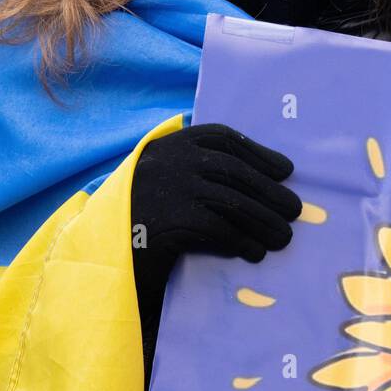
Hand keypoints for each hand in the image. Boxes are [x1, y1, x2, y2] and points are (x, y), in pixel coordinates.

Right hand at [130, 123, 300, 390]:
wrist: (96, 245)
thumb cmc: (137, 212)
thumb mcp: (164, 176)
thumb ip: (196, 168)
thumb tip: (258, 175)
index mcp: (173, 143)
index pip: (225, 139)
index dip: (259, 154)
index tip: (285, 170)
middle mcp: (173, 160)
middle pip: (236, 172)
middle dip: (270, 192)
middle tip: (294, 211)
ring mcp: (173, 189)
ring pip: (234, 202)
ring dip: (264, 221)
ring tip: (282, 238)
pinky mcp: (171, 221)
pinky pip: (219, 229)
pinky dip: (241, 241)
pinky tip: (253, 252)